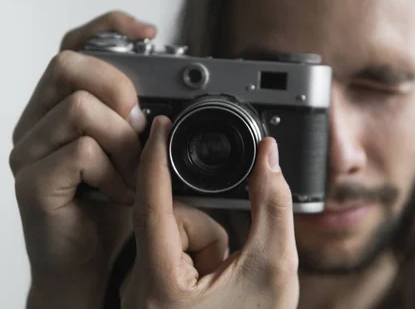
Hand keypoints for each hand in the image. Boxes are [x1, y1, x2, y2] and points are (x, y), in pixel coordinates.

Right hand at [9, 11, 155, 307]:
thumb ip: (141, 120)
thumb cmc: (112, 207)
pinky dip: (113, 172)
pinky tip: (120, 193)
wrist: (89, 264)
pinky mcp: (32, 183)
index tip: (149, 32)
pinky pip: (80, 152)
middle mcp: (36, 122)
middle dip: (118, 88)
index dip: (109, 27)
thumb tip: (172, 89)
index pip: (73, 46)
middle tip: (141, 127)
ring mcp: (29, 152)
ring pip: (79, 109)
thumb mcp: (135, 153)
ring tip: (134, 173)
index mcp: (59, 106)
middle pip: (68, 65)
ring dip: (123, 141)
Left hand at [121, 116, 299, 308]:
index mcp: (161, 284)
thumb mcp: (274, 269)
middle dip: (210, 230)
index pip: (151, 203)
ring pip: (175, 237)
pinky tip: (216, 287)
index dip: (155, 157)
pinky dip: (200, 259)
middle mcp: (140, 288)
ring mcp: (143, 294)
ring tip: (226, 282)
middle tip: (232, 264)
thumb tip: (269, 157)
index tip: (160, 123)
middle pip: (172, 221)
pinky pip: (172, 254)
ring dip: (207, 247)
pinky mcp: (150, 296)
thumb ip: (273, 206)